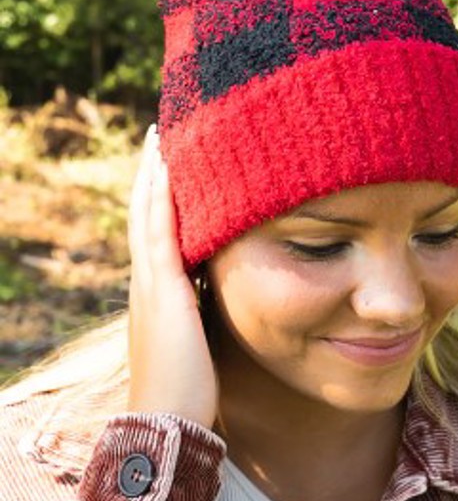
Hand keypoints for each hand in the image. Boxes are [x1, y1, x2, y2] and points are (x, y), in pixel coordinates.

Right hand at [126, 125, 217, 427]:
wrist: (169, 418)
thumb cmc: (187, 381)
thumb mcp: (195, 331)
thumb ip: (199, 302)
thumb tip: (214, 283)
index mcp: (156, 287)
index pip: (154, 229)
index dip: (157, 194)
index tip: (168, 162)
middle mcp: (148, 278)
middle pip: (146, 213)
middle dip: (152, 174)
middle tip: (160, 136)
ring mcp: (152, 283)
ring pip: (149, 216)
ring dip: (154, 176)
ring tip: (161, 139)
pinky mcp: (164, 291)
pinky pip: (161, 235)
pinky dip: (162, 201)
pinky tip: (169, 171)